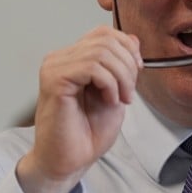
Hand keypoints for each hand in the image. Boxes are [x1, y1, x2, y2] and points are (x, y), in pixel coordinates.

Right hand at [17, 26, 142, 192]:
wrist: (70, 159)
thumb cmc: (88, 131)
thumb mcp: (117, 90)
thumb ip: (122, 65)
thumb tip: (133, 39)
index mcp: (74, 58)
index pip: (104, 33)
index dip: (128, 48)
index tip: (137, 72)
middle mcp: (61, 58)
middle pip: (106, 39)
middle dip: (128, 65)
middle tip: (129, 93)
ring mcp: (55, 67)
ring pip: (102, 52)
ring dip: (121, 77)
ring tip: (120, 99)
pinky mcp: (54, 80)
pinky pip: (91, 67)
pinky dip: (109, 84)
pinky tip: (109, 101)